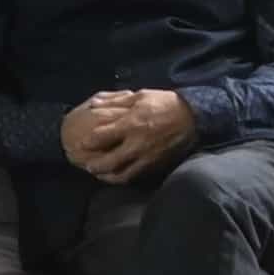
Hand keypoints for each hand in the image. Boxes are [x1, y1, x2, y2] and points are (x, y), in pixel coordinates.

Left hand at [58, 87, 197, 184]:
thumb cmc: (163, 103)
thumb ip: (115, 101)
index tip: (81, 143)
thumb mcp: (139, 96)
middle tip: (87, 165)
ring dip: (108, 176)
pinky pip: (137, 175)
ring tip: (100, 175)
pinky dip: (125, 178)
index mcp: (131, 124)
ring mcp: (147, 157)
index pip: (103, 136)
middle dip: (96, 165)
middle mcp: (137, 144)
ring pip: (123, 174)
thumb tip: (94, 103)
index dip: (89, 141)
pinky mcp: (156, 164)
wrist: (192, 117)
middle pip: (110, 161)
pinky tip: (119, 175)